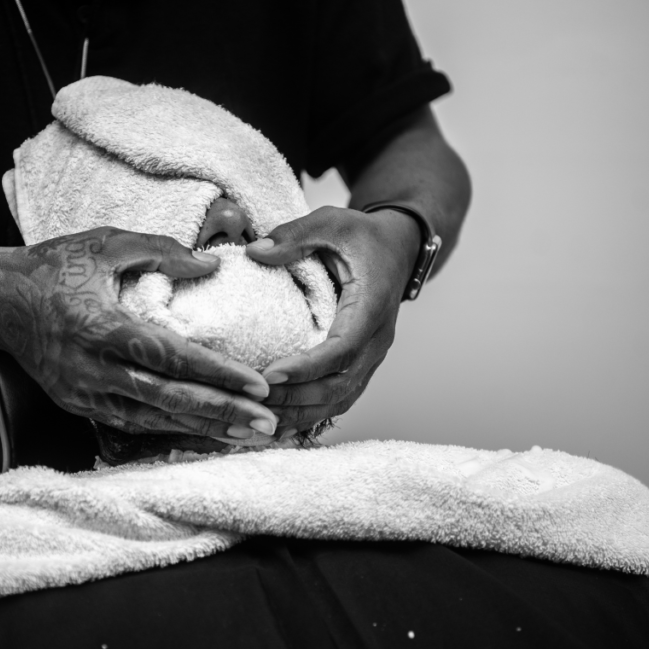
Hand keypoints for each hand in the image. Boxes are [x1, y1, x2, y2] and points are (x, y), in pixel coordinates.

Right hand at [0, 227, 276, 439]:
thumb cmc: (53, 265)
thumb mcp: (105, 243)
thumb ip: (160, 251)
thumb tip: (210, 265)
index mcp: (98, 326)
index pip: (168, 356)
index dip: (215, 373)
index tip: (257, 385)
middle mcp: (90, 368)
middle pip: (166, 398)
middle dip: (220, 413)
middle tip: (268, 423)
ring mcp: (82, 393)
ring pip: (151, 420)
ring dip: (202, 429)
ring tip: (247, 435)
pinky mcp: (78, 405)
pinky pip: (132, 424)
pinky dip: (170, 430)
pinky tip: (203, 433)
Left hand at [245, 206, 419, 432]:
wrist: (397, 249)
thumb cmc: (362, 236)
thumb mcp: (332, 222)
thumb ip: (295, 235)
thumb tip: (255, 251)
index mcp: (371, 307)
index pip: (341, 349)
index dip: (306, 367)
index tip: (269, 375)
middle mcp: (376, 341)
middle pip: (338, 386)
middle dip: (294, 399)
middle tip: (250, 402)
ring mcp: (371, 358)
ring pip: (338, 401)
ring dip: (299, 415)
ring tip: (257, 422)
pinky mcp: (360, 366)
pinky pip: (337, 400)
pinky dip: (309, 416)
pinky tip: (277, 426)